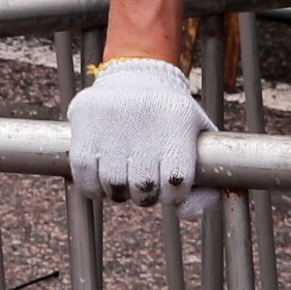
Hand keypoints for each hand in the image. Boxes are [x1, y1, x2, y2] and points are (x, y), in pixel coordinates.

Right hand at [67, 58, 208, 207]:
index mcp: (179, 117)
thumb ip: (206, 187)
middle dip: (146, 195)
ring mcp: (111, 116)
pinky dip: (94, 188)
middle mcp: (144, 113)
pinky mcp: (84, 120)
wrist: (135, 77)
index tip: (170, 186)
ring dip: (120, 192)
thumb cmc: (171, 123)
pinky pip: (85, 175)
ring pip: (114, 185)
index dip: (174, 194)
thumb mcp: (197, 143)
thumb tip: (186, 212)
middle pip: (144, 187)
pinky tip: (102, 179)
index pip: (177, 182)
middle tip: (145, 184)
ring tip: (125, 178)